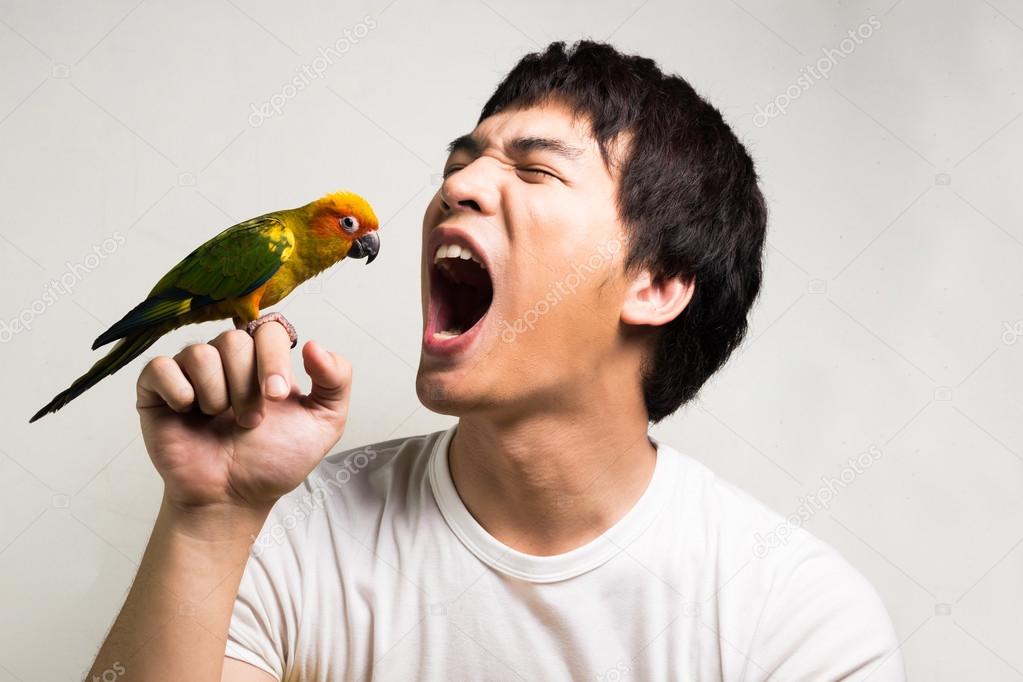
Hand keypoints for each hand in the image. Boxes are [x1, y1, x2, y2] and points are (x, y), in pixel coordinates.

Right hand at [136, 323, 351, 512]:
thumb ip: (336, 381)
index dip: (272, 358)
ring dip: (217, 394)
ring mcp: (190, 373)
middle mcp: (226, 360)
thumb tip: (313, 344)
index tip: (276, 397)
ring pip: (200, 352)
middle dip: (246, 386)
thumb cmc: (273, 461)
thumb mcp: (323, 423)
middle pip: (234, 339)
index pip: (267, 330)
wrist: (233, 498)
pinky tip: (189, 412)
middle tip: (250, 421)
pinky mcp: (156, 390)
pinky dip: (178, 391)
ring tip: (221, 421)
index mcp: (263, 361)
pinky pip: (160, 367)